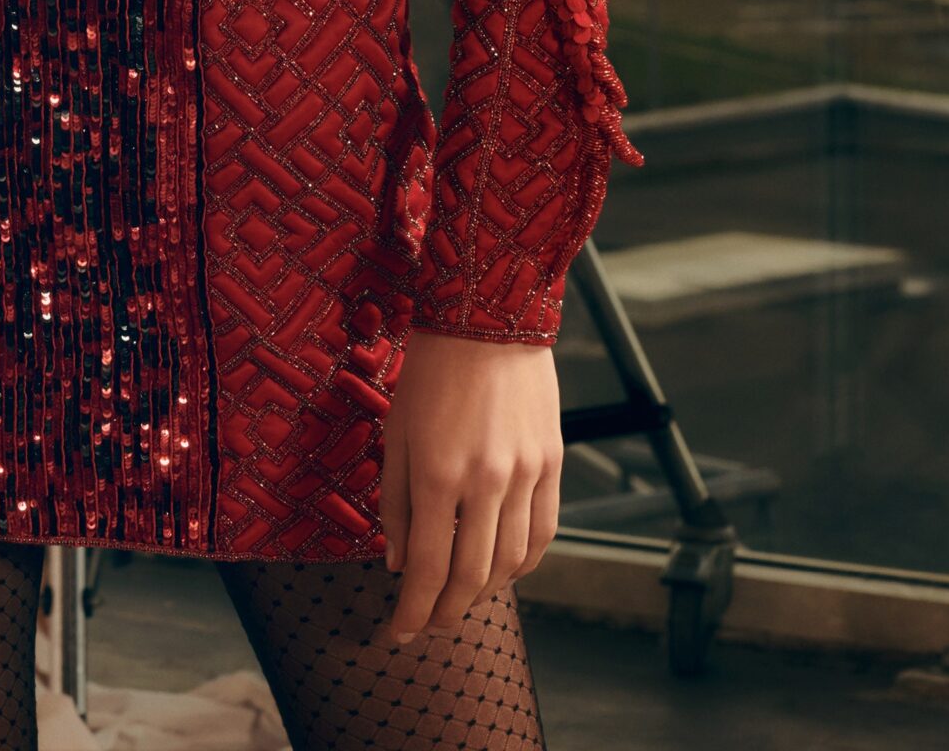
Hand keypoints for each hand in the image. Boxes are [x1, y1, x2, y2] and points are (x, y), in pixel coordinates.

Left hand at [377, 328, 561, 642]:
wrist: (489, 318)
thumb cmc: (432, 372)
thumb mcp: (396, 433)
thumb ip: (396, 504)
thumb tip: (399, 564)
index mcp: (438, 474)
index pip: (427, 568)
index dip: (412, 611)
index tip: (398, 631)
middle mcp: (486, 481)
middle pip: (470, 577)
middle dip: (445, 613)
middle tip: (427, 625)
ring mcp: (526, 475)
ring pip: (511, 564)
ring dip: (483, 593)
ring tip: (460, 599)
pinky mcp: (553, 465)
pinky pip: (543, 534)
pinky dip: (523, 564)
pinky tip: (502, 571)